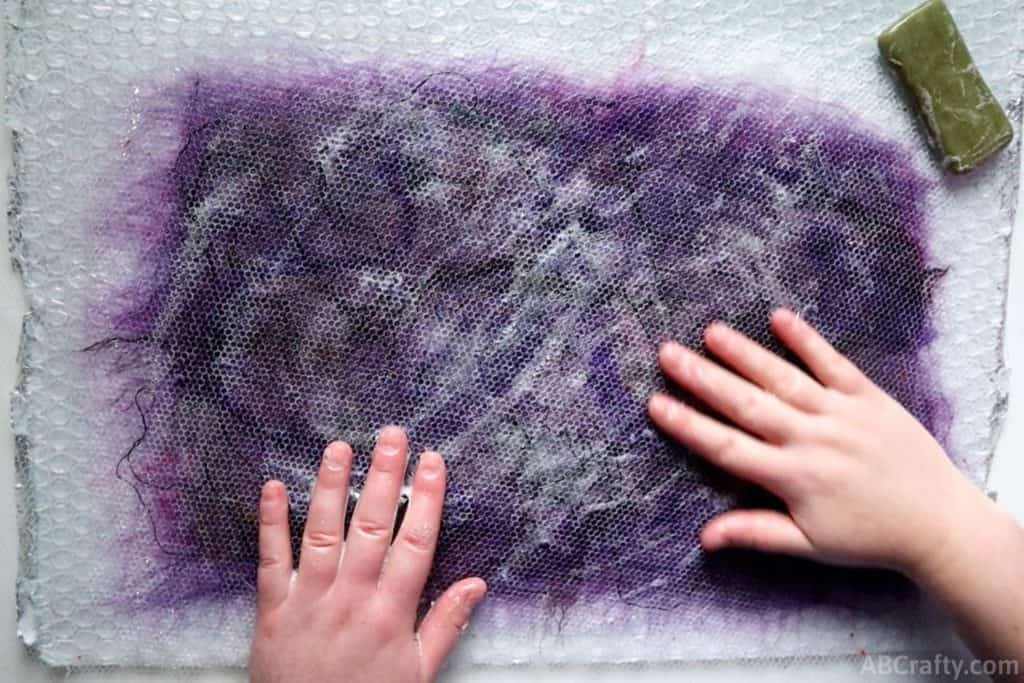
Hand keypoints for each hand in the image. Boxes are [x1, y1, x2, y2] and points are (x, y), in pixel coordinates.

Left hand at [249, 426, 486, 682]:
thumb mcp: (418, 673)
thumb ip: (445, 625)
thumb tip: (476, 584)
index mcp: (391, 612)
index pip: (415, 543)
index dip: (426, 499)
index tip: (433, 461)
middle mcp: (352, 597)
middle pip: (372, 527)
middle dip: (384, 477)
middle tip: (392, 435)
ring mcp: (310, 599)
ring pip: (323, 532)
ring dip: (331, 487)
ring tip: (339, 447)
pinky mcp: (274, 607)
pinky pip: (271, 559)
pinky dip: (270, 522)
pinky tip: (274, 487)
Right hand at [646, 308, 991, 579]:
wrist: (938, 523)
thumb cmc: (868, 538)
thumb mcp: (809, 545)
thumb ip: (756, 533)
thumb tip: (704, 537)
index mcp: (791, 477)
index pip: (727, 447)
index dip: (688, 425)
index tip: (656, 403)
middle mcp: (810, 439)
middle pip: (746, 404)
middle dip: (703, 377)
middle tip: (668, 352)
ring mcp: (840, 414)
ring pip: (783, 378)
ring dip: (744, 353)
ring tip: (710, 332)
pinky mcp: (868, 398)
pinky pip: (833, 363)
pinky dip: (807, 340)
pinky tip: (778, 318)